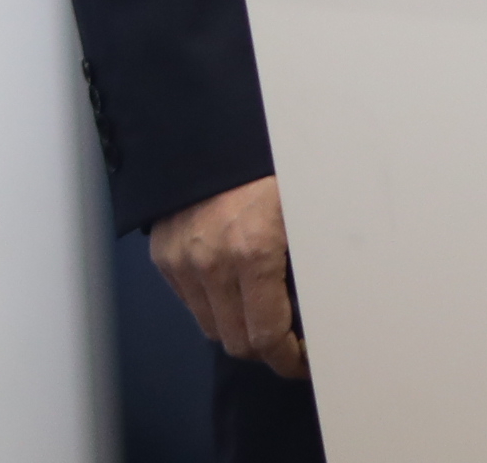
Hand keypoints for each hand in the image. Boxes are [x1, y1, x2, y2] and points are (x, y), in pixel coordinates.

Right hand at [148, 175, 306, 378]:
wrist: (214, 127)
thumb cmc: (268, 161)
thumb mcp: (302, 206)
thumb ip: (308, 257)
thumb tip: (322, 303)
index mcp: (253, 251)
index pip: (266, 336)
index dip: (288, 358)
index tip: (302, 360)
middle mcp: (211, 261)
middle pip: (236, 341)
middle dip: (265, 348)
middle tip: (286, 340)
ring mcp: (182, 259)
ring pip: (210, 327)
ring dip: (237, 327)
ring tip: (259, 310)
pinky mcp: (163, 253)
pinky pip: (190, 301)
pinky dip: (211, 303)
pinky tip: (232, 285)